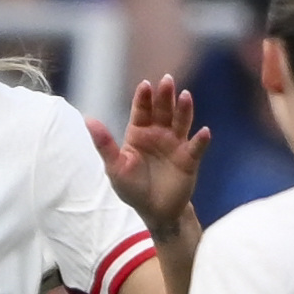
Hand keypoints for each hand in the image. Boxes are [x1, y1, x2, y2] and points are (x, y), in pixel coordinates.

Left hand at [89, 74, 208, 235]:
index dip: (144, 98)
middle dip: (165, 96)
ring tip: (186, 96)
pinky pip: (196, 147)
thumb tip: (88, 119)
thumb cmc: (133, 189)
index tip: (145, 85)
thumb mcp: (115, 168)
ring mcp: (176, 144)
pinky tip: (204, 132)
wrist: (155, 212)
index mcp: (139, 133)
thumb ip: (105, 144)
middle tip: (167, 80)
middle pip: (163, 110)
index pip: (141, 110)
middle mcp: (159, 134)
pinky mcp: (189, 159)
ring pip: (181, 122)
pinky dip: (201, 140)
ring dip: (184, 110)